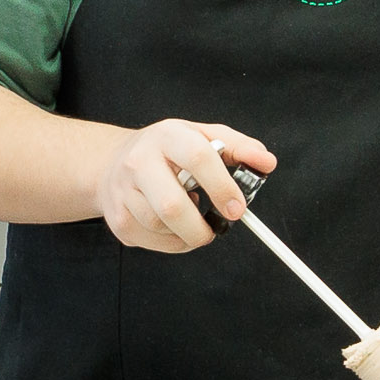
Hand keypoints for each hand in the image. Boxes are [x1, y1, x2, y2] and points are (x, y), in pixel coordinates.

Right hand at [95, 119, 273, 254]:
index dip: (222, 187)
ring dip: (187, 233)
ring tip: (190, 217)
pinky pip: (154, 243)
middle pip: (171, 205)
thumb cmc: (165, 151)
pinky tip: (173, 225)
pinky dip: (173, 241)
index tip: (237, 208)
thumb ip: (237, 148)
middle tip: (216, 229)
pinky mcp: (117, 219)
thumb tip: (267, 162)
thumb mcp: (201, 137)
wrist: (112, 163)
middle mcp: (139, 161)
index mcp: (167, 136)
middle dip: (200, 227)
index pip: (198, 158)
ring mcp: (123, 192)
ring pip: (162, 227)